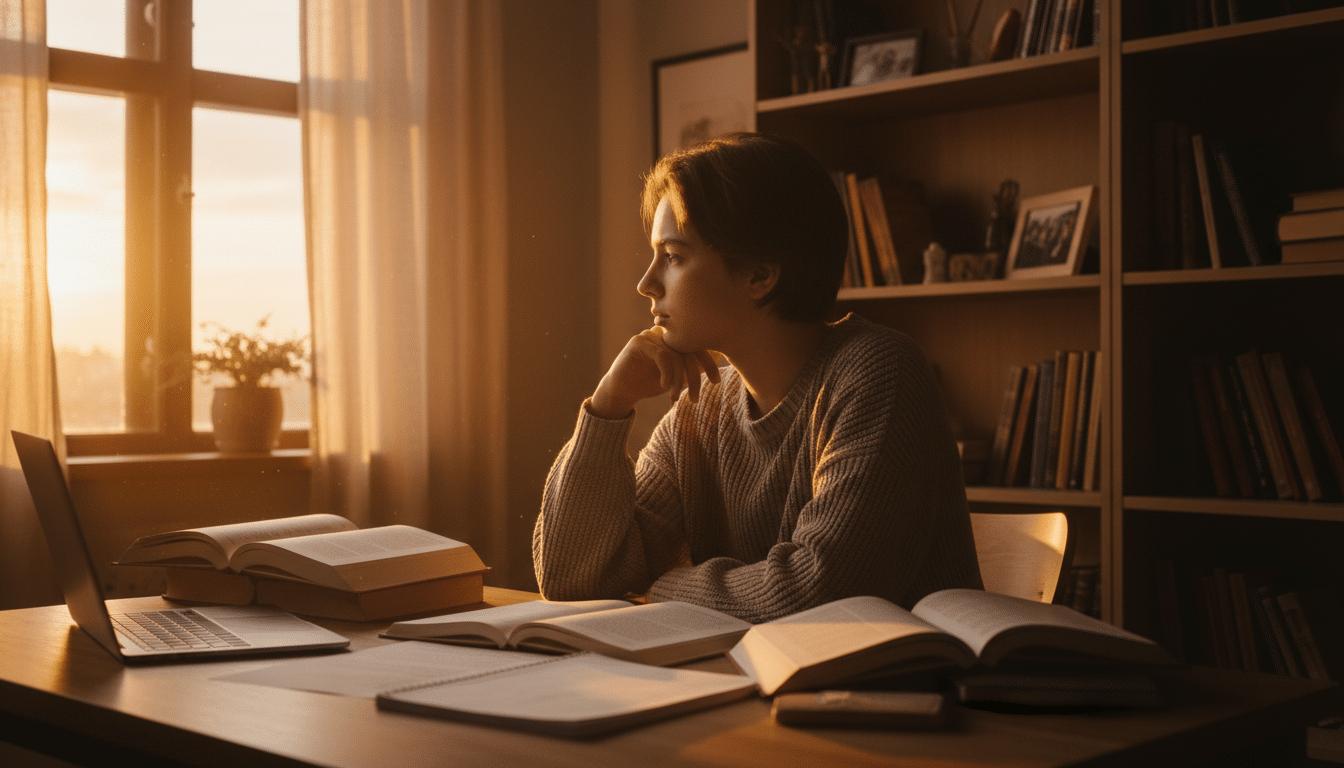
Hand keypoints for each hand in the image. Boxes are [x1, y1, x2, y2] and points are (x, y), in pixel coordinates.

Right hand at [588, 327, 719, 418]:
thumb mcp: (676, 376)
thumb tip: (718, 359)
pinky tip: (665, 387)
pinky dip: (667, 373)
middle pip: (689, 349)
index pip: (698, 345)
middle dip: (695, 376)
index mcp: (674, 340)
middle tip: (696, 397)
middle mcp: (664, 334)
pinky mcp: (638, 342)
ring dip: (678, 380)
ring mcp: (650, 336)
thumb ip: (692, 367)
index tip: (716, 382)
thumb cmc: (649, 383)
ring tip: (675, 397)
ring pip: (675, 355)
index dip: (709, 362)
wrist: (621, 391)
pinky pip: (661, 355)